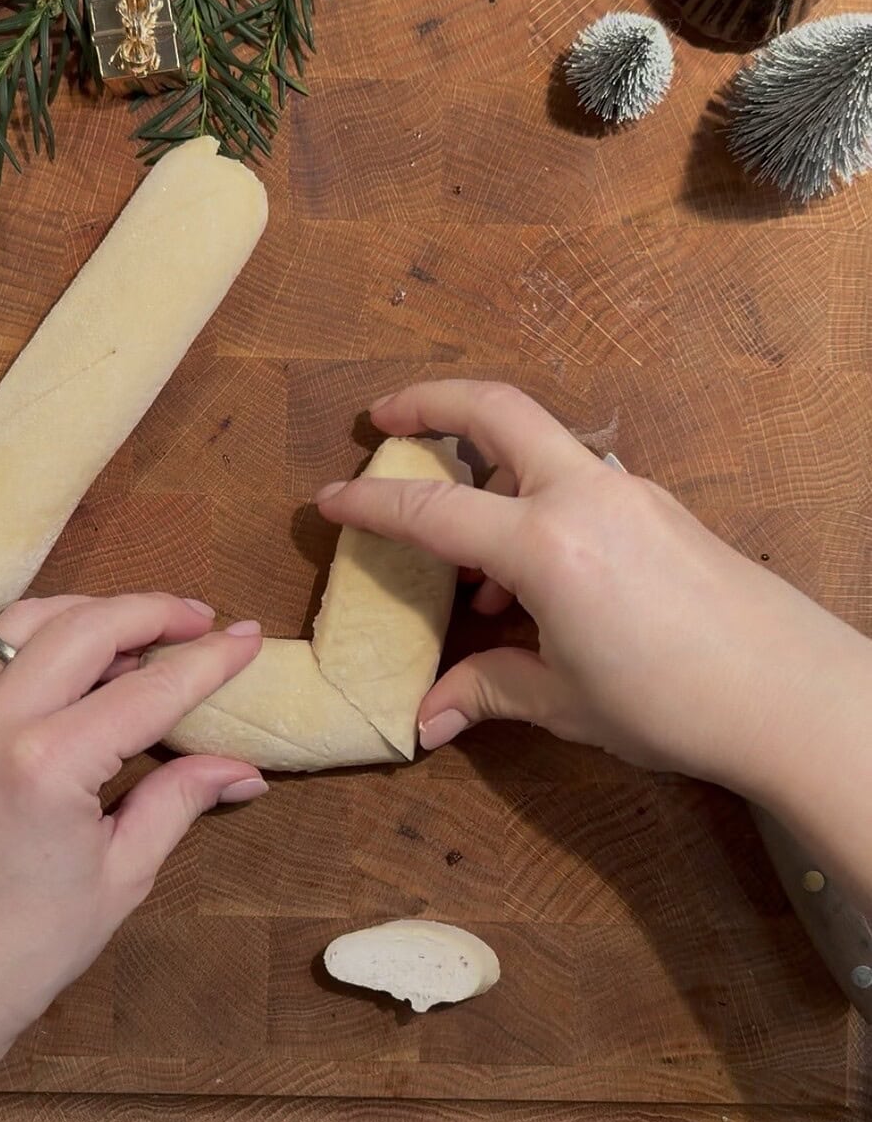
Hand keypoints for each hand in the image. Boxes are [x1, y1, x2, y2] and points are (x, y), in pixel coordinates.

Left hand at [0, 593, 264, 1121]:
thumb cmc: (27, 949)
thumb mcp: (122, 875)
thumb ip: (180, 800)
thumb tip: (244, 769)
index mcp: (47, 767)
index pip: (147, 690)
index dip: (206, 661)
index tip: (249, 639)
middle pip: (87, 628)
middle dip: (154, 612)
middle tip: (205, 622)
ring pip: (30, 620)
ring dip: (95, 610)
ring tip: (147, 628)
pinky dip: (46, 633)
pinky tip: (84, 655)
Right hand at [316, 380, 871, 802]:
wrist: (793, 694)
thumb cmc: (672, 704)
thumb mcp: (566, 702)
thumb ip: (488, 692)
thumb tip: (426, 721)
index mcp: (547, 545)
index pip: (434, 512)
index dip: (372, 505)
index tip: (328, 500)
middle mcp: (585, 497)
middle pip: (495, 409)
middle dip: (432, 400)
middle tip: (386, 417)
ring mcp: (630, 493)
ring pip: (539, 449)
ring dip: (488, 475)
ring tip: (467, 564)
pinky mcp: (659, 507)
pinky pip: (577, 484)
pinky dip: (535, 506)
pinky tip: (533, 583)